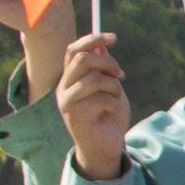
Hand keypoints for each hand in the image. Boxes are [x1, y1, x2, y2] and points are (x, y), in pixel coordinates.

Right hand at [53, 25, 131, 178]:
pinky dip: (113, 102)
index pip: (73, 50)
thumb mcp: (110, 88)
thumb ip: (104, 69)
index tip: (114, 38)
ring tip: (116, 97)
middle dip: (108, 62)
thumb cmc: (109, 116)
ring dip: (113, 86)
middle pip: (82, 59)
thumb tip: (102, 44)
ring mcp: (66, 102)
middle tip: (120, 75)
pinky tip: (111, 111)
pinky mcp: (74, 115)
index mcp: (70, 78)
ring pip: (93, 78)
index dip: (92, 39)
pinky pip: (100, 98)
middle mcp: (63, 88)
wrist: (106, 146)